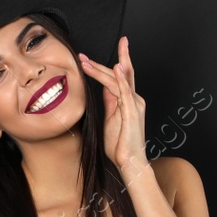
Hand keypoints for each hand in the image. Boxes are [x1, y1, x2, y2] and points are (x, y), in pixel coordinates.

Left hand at [78, 36, 146, 178]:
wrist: (130, 161)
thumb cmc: (120, 143)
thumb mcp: (111, 118)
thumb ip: (110, 101)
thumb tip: (104, 87)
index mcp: (128, 100)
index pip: (116, 77)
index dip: (103, 66)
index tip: (87, 58)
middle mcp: (134, 99)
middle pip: (118, 74)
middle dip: (100, 63)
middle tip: (82, 55)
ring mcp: (134, 104)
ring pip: (117, 80)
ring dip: (101, 70)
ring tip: (86, 61)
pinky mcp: (132, 112)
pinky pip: (126, 92)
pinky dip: (121, 79)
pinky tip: (116, 67)